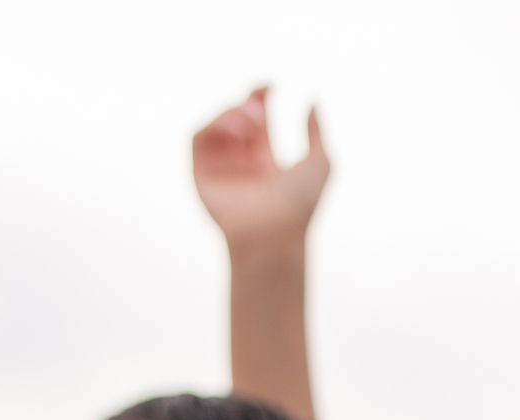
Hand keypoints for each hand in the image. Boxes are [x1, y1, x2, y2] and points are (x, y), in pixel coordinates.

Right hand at [192, 86, 329, 252]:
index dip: (260, 95)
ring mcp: (219, 169)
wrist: (275, 234)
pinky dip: (215, 124)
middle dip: (248, 104)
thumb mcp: (320, 163)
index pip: (256, 118)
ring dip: (233, 113)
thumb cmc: (300, 206)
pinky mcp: (201, 174)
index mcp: (264, 161)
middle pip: (235, 115)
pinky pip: (198, 136)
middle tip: (262, 113)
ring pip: (216, 122)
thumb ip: (317, 132)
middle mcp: (239, 164)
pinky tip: (238, 131)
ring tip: (252, 124)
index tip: (271, 85)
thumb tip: (312, 101)